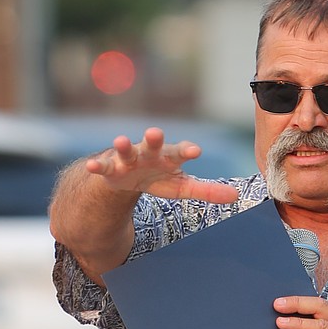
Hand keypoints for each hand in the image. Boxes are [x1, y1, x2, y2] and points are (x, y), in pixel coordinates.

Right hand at [85, 128, 238, 203]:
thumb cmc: (158, 177)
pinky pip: (102, 166)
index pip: (180, 152)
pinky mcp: (110, 167)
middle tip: (155, 132)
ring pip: (126, 150)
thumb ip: (206, 190)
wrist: (127, 176)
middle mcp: (148, 153)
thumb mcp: (182, 186)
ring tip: (120, 141)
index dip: (186, 151)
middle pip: (152, 144)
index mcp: (168, 157)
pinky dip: (96, 166)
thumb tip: (236, 196)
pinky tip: (91, 166)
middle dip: (153, 138)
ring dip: (123, 145)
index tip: (194, 151)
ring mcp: (128, 158)